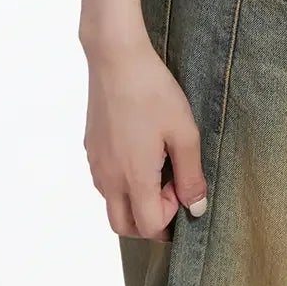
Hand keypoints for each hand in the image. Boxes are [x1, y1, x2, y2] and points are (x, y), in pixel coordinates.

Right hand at [84, 34, 208, 239]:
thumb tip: (196, 208)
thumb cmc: (153, 93)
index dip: (171, 216)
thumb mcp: (184, 133)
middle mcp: (109, 177)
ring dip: (135, 201)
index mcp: (134, 177)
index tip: (182, 185)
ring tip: (157, 168)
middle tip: (170, 191)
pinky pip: (104, 181)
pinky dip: (122, 183)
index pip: (149, 226)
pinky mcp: (90, 148)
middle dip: (150, 221)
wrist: (116, 59)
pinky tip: (140, 151)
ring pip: (112, 204)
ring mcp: (95, 163)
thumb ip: (191, 176)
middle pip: (124, 226)